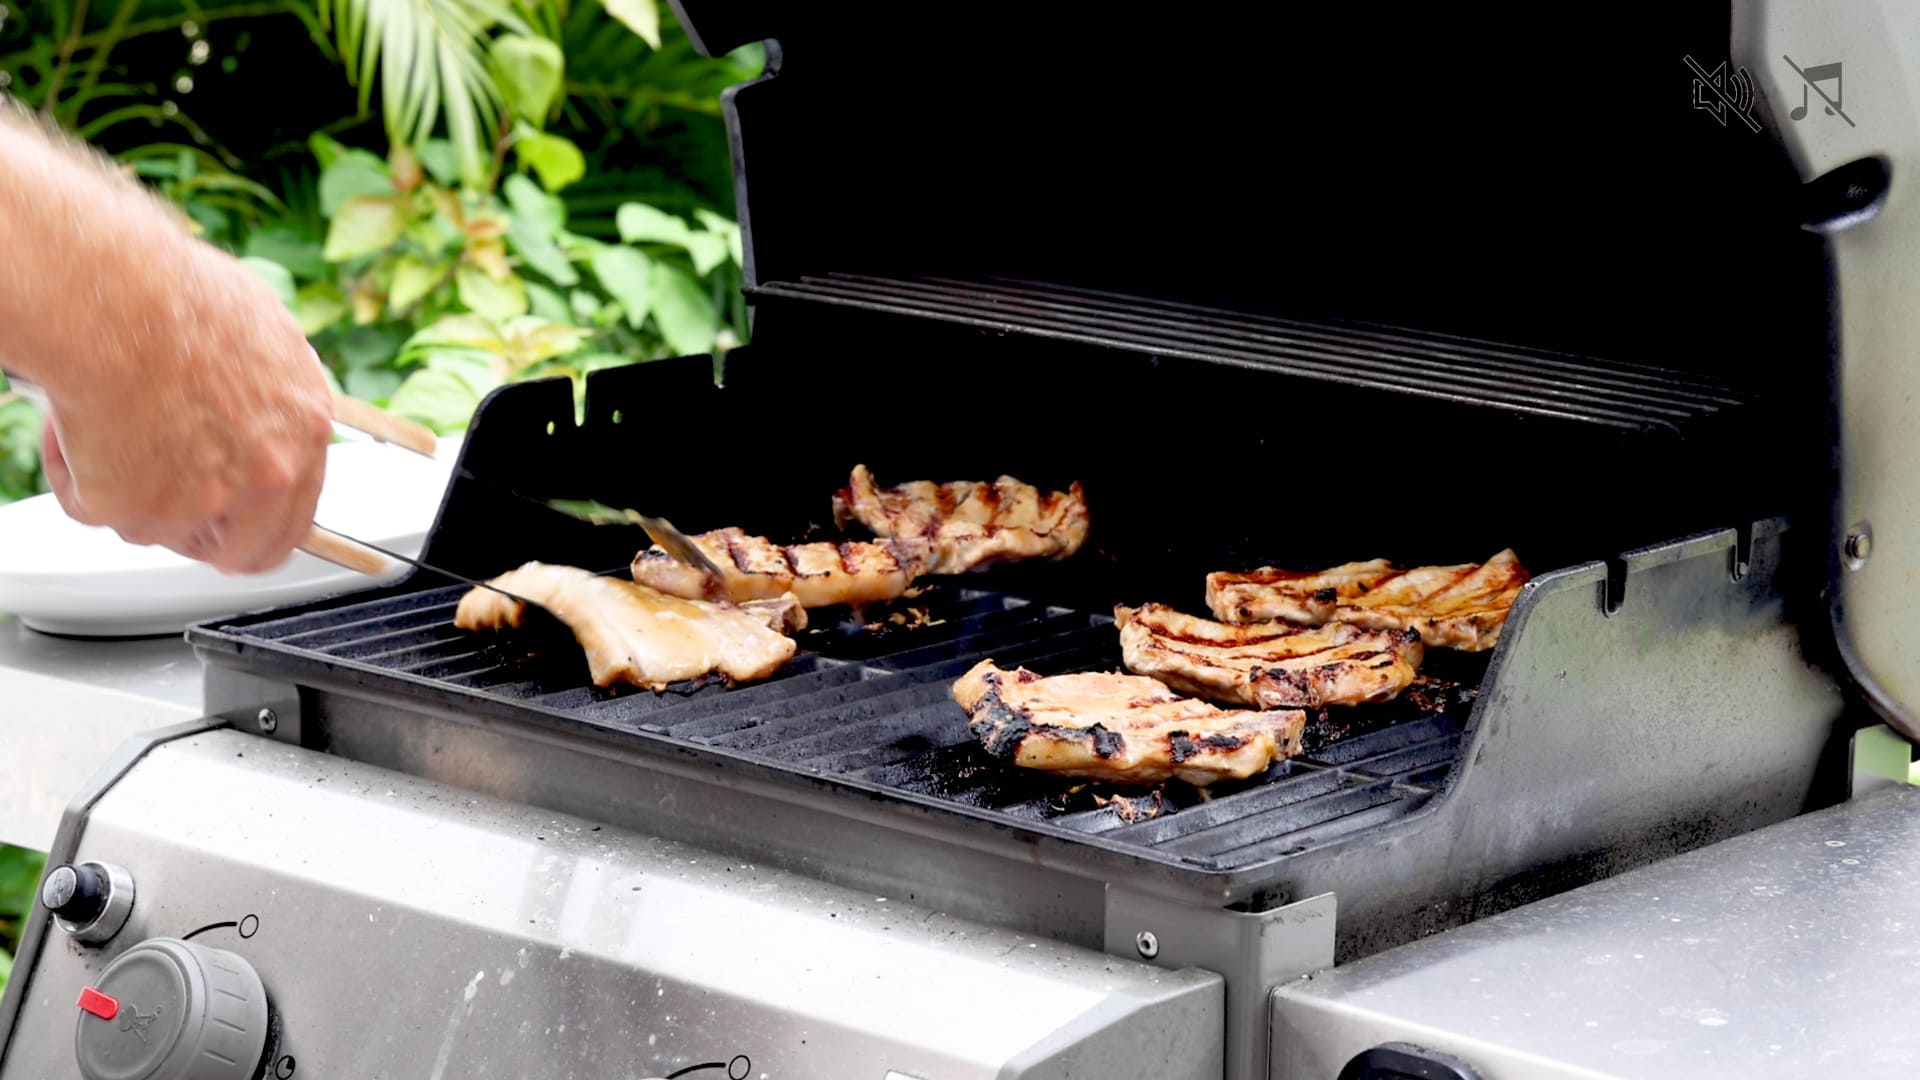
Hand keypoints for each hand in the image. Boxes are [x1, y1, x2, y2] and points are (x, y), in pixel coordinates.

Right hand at [36, 240, 334, 573]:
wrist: (114, 295)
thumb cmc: (174, 294)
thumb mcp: (261, 333)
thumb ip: (269, 392)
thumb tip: (263, 404)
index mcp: (304, 431)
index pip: (294, 518)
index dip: (256, 526)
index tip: (232, 527)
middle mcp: (268, 476)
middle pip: (240, 551)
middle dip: (199, 536)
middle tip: (158, 505)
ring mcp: (206, 501)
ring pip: (158, 527)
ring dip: (128, 488)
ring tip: (105, 417)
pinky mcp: (138, 511)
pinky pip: (91, 507)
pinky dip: (73, 472)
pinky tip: (73, 420)